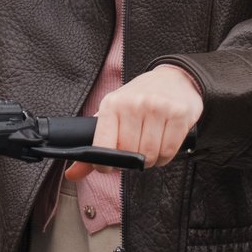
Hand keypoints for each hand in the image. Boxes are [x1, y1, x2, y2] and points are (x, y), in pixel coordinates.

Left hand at [64, 65, 201, 180]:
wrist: (173, 78)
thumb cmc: (138, 99)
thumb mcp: (112, 115)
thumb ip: (93, 148)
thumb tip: (72, 174)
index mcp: (112, 104)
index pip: (102, 146)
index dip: (105, 164)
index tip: (108, 167)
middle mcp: (134, 104)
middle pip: (130, 154)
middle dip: (132, 162)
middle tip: (135, 154)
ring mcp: (157, 107)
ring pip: (150, 155)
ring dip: (150, 160)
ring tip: (150, 148)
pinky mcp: (179, 114)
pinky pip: (169, 151)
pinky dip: (165, 156)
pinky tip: (163, 144)